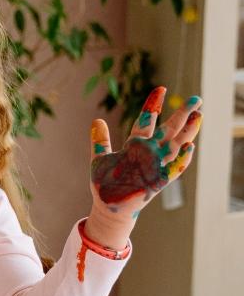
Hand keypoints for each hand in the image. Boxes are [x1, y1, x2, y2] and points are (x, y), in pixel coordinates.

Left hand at [87, 88, 200, 247]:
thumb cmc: (105, 183)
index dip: (154, 105)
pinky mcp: (157, 180)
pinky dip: (182, 159)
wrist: (108, 206)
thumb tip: (97, 120)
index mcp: (135, 145)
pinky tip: (190, 147)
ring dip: (187, 132)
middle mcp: (148, 153)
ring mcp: (154, 166)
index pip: (147, 121)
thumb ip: (100, 140)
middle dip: (181, 114)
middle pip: (168, 130)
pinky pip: (173, 169)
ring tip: (198, 116)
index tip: (161, 88)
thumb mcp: (100, 158)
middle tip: (195, 98)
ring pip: (175, 146)